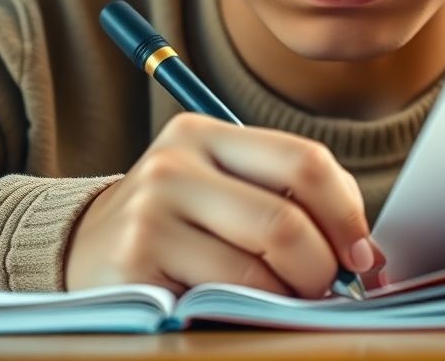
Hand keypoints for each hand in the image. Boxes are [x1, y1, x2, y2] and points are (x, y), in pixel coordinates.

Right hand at [64, 113, 375, 295]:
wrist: (79, 249)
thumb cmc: (174, 220)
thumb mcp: (220, 186)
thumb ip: (285, 197)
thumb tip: (365, 249)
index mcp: (203, 132)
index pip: (304, 161)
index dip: (348, 211)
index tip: (364, 252)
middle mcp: (174, 163)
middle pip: (286, 221)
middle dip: (324, 268)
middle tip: (330, 290)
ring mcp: (151, 214)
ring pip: (260, 268)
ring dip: (291, 298)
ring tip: (287, 302)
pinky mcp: (137, 266)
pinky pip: (224, 298)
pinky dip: (252, 312)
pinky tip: (244, 309)